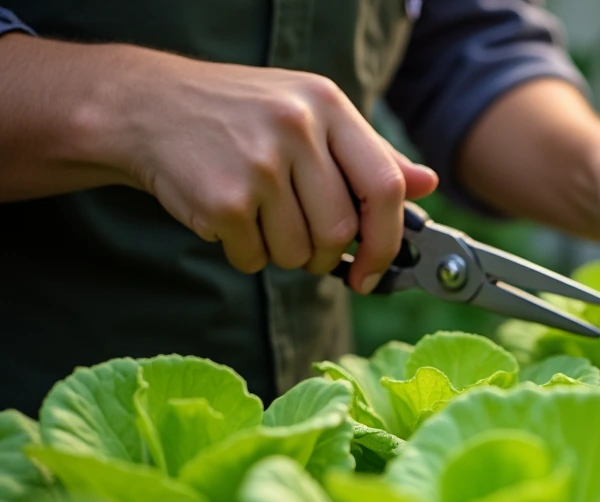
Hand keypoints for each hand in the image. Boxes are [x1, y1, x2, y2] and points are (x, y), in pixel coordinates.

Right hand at [100, 47, 437, 291]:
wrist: (145, 107)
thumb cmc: (240, 116)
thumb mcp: (309, 115)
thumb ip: (369, 153)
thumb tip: (426, 184)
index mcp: (328, 105)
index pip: (385, 187)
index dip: (388, 240)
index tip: (376, 270)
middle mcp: (296, 128)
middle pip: (341, 231)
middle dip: (326, 255)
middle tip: (304, 245)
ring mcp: (258, 163)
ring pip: (299, 252)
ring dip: (283, 254)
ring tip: (259, 218)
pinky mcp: (222, 199)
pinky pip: (255, 258)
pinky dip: (246, 254)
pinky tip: (228, 219)